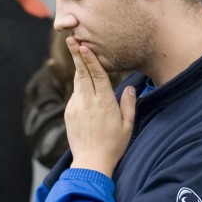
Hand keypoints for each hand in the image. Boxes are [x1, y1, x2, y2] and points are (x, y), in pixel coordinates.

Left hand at [64, 36, 135, 175]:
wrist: (90, 162)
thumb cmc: (113, 145)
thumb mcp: (127, 125)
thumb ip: (129, 104)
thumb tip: (132, 88)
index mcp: (103, 102)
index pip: (96, 74)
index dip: (89, 58)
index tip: (83, 45)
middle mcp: (87, 102)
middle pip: (81, 73)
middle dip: (76, 55)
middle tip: (71, 38)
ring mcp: (76, 107)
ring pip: (77, 82)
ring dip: (78, 68)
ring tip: (77, 52)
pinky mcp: (69, 113)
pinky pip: (75, 95)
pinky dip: (79, 87)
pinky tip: (84, 84)